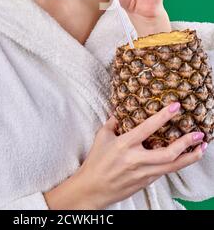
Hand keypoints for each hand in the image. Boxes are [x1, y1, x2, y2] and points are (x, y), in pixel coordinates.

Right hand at [44, 103, 206, 209]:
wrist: (92, 188)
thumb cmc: (96, 161)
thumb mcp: (102, 136)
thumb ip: (114, 122)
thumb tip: (122, 110)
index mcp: (125, 144)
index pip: (148, 128)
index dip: (163, 116)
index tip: (176, 107)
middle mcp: (136, 159)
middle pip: (168, 152)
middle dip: (186, 143)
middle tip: (199, 134)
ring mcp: (143, 173)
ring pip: (172, 166)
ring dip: (189, 158)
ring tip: (201, 149)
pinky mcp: (145, 182)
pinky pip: (164, 172)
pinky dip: (176, 164)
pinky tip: (184, 158)